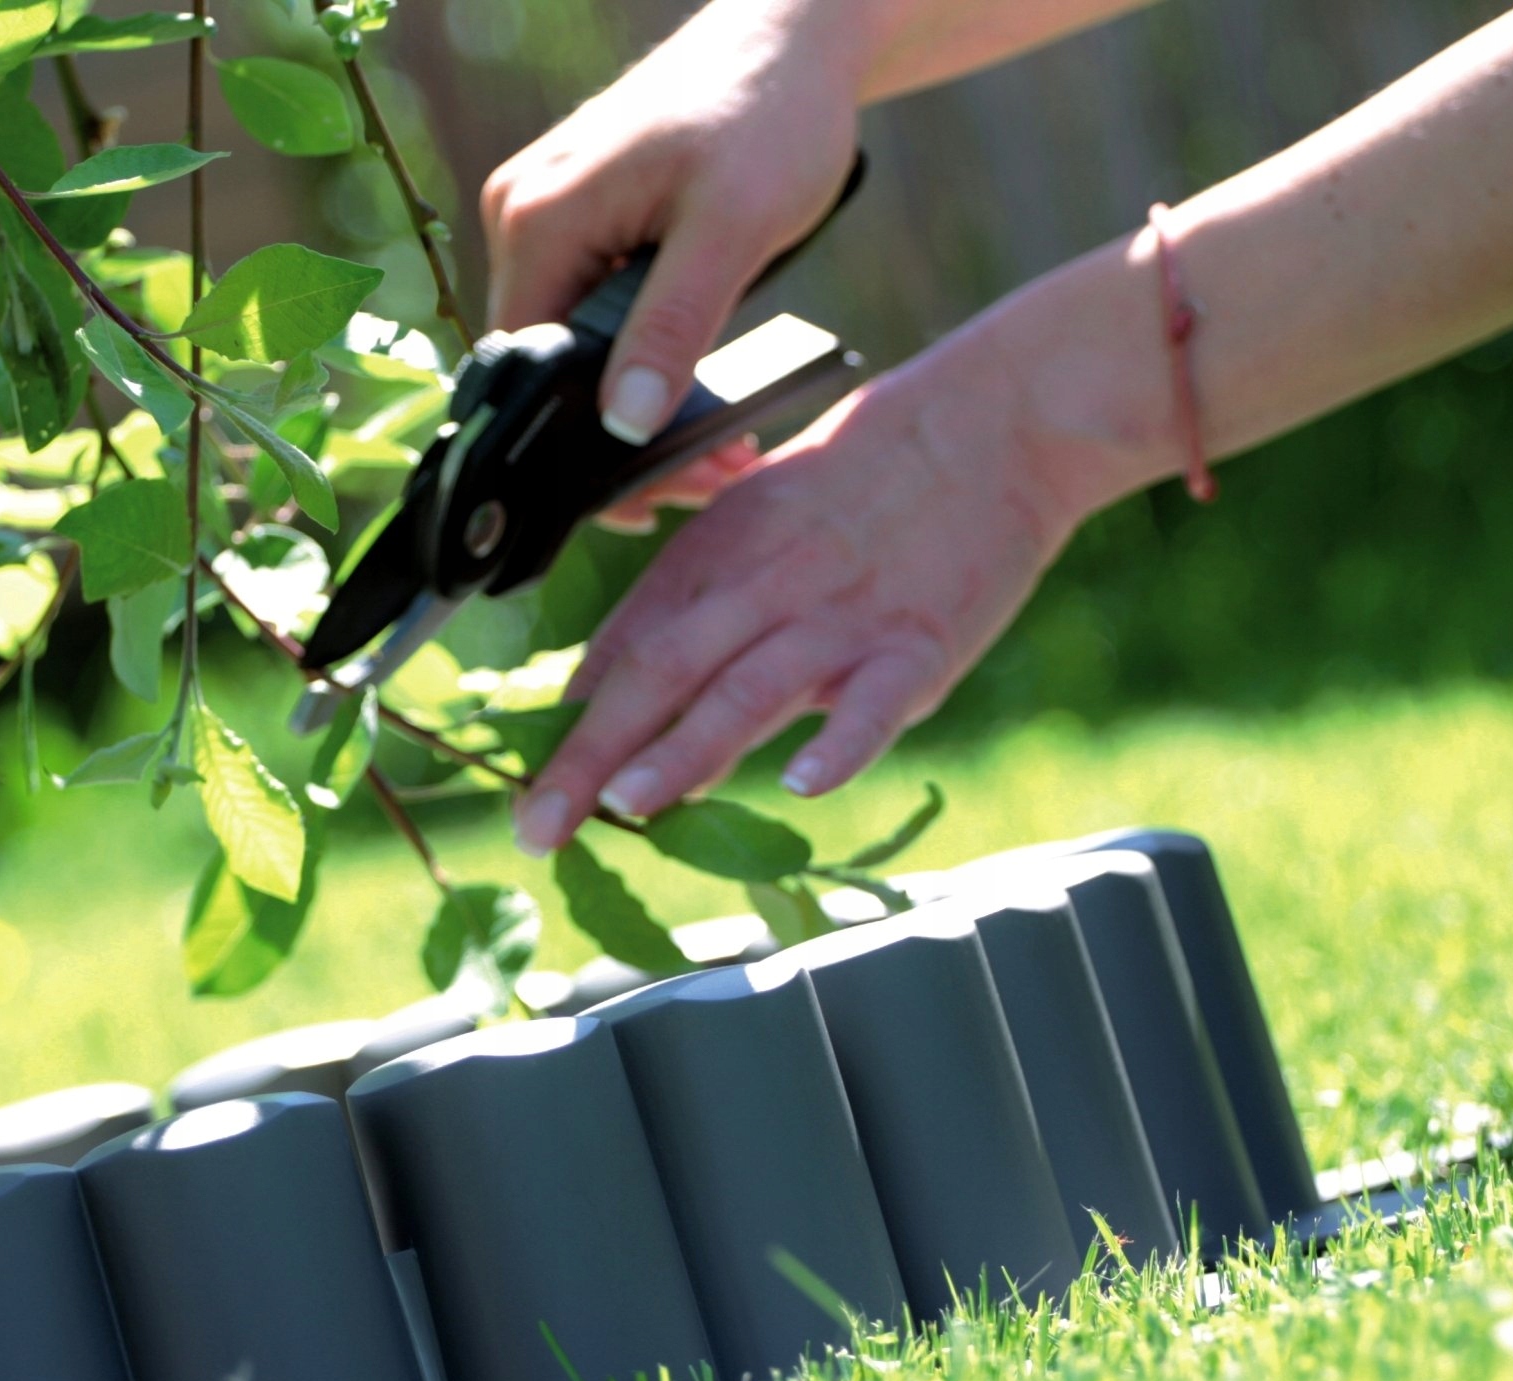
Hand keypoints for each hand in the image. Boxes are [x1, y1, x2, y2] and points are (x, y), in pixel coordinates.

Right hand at [479, 0, 863, 448]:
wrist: (794, 37)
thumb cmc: (769, 113)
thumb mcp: (732, 230)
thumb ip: (674, 326)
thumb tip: (624, 423)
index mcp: (537, 220)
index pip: (528, 372)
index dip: (584, 448)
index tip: (657, 496)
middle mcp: (521, 218)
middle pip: (549, 370)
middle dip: (628, 438)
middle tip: (716, 478)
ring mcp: (546, 217)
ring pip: (576, 349)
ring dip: (642, 405)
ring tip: (725, 449)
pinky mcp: (582, 221)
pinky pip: (595, 313)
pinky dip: (645, 357)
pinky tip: (700, 387)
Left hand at [512, 331, 1089, 855]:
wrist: (987, 423)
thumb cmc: (860, 483)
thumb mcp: (752, 519)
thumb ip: (689, 599)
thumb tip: (607, 681)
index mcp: (716, 556)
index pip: (625, 644)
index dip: (571, 717)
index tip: (526, 781)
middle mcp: (764, 587)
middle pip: (662, 673)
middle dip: (591, 754)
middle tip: (538, 826)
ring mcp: (841, 619)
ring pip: (748, 688)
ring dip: (685, 749)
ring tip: (629, 802)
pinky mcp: (919, 644)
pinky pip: (874, 701)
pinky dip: (838, 744)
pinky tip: (802, 784)